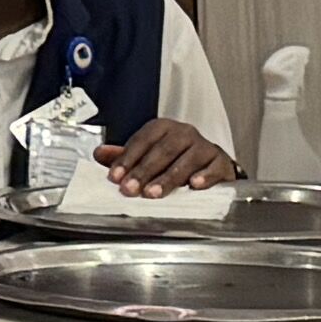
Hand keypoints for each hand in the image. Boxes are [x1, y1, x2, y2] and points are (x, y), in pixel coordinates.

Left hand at [104, 119, 242, 196]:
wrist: (211, 164)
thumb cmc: (176, 159)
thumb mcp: (149, 154)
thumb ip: (125, 156)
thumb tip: (99, 154)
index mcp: (163, 128)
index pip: (142, 140)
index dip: (127, 159)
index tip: (115, 177)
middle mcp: (184, 134)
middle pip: (162, 151)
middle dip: (144, 172)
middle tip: (130, 189)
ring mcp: (204, 146)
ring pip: (185, 160)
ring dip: (168, 178)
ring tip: (154, 193)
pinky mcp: (220, 162)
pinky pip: (213, 168)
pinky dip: (204, 176)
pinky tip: (194, 185)